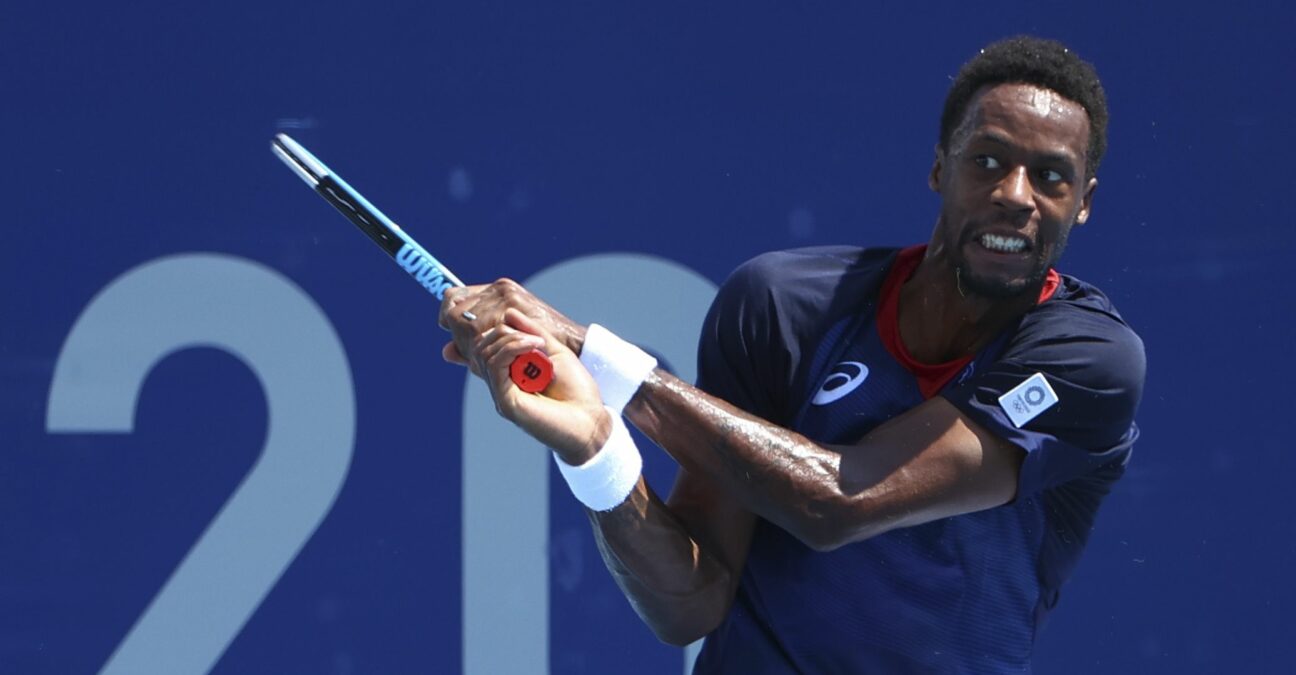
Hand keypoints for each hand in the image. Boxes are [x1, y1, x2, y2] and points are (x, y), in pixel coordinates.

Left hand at [438, 278, 585, 375]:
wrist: (571, 346)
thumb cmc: (536, 348)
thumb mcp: (501, 343)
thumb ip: (471, 347)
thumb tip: (445, 352)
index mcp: (494, 292)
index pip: (453, 297)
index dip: (448, 317)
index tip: (454, 333)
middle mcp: (497, 289)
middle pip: (455, 309)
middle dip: (458, 333)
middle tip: (473, 351)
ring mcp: (504, 296)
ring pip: (464, 321)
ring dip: (469, 342)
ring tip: (488, 354)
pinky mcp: (512, 306)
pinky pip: (479, 328)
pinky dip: (481, 344)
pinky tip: (495, 353)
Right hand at [476, 308, 609, 463]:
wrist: (591, 420)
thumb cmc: (577, 390)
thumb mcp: (555, 352)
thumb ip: (533, 333)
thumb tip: (508, 313)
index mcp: (510, 373)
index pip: (486, 344)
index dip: (500, 329)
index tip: (529, 330)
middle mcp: (501, 384)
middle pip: (481, 347)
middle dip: (504, 332)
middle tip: (534, 337)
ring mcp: (501, 394)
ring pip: (485, 354)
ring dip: (511, 339)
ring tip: (537, 342)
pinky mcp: (506, 402)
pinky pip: (496, 366)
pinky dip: (513, 348)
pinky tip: (535, 346)